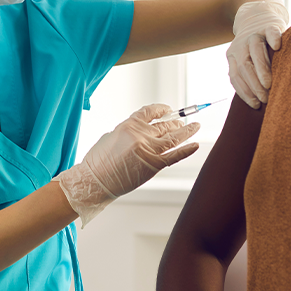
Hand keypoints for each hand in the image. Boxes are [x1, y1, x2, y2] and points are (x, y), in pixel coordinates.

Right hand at [55, 104, 199, 226]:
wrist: (95, 181)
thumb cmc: (98, 162)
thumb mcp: (112, 137)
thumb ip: (128, 132)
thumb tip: (141, 132)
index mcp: (129, 124)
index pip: (150, 112)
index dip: (161, 109)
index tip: (167, 109)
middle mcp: (141, 135)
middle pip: (164, 125)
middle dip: (175, 122)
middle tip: (182, 122)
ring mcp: (149, 149)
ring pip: (173, 137)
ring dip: (186, 131)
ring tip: (195, 126)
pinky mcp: (154, 165)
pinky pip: (175, 155)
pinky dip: (187, 150)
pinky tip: (196, 145)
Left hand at [227, 0, 287, 108]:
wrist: (258, 15)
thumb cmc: (256, 46)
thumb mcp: (246, 59)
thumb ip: (248, 74)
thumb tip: (256, 101)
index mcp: (233, 55)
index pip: (235, 76)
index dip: (244, 92)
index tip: (255, 104)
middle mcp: (241, 45)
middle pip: (245, 66)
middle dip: (254, 85)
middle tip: (265, 98)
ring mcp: (255, 34)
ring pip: (255, 51)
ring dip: (261, 69)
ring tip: (269, 84)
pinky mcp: (269, 26)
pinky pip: (270, 32)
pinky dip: (273, 39)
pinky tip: (278, 47)